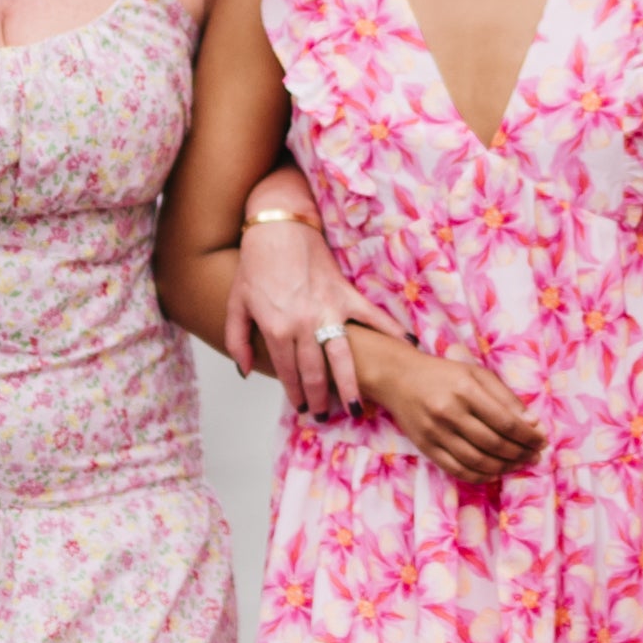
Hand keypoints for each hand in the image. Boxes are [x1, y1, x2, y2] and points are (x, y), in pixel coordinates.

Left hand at [231, 205, 380, 414]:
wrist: (278, 227)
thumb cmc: (255, 265)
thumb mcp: (236, 304)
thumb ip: (237, 341)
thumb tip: (245, 371)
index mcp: (276, 329)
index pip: (288, 373)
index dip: (295, 394)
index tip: (302, 408)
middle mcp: (304, 325)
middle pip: (316, 373)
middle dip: (321, 399)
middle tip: (326, 415)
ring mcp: (329, 310)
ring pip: (343, 358)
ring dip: (350, 385)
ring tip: (356, 407)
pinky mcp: (346, 294)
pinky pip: (373, 318)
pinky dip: (390, 333)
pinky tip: (406, 348)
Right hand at [370, 337, 545, 491]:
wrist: (398, 378)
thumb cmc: (444, 374)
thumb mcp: (477, 374)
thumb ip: (505, 397)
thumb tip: (532, 424)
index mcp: (466, 390)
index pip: (506, 421)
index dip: (528, 436)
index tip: (542, 441)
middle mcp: (449, 412)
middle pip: (494, 444)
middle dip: (520, 453)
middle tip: (535, 456)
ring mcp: (436, 433)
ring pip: (477, 461)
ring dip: (504, 467)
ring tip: (519, 464)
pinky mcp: (426, 448)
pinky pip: (458, 470)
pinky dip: (480, 476)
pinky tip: (494, 472)